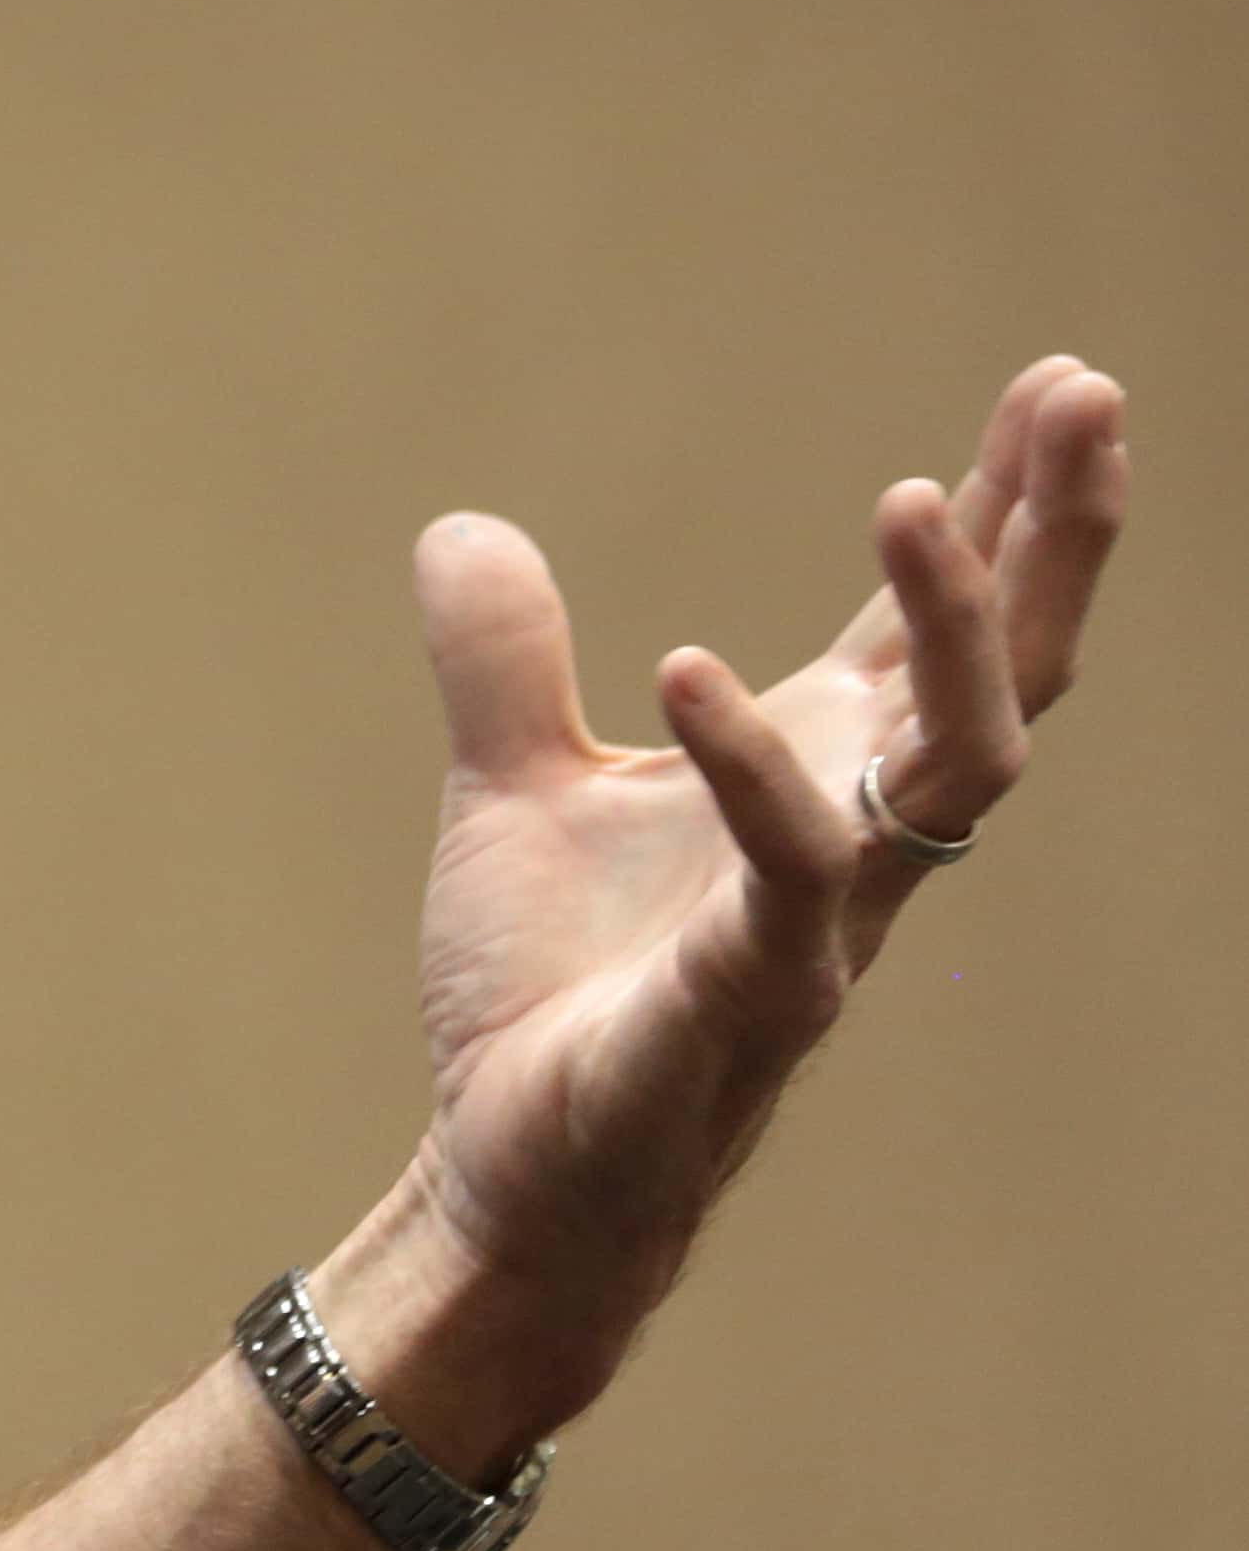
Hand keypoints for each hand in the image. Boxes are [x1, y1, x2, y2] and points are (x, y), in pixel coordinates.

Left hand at [400, 357, 1127, 1373]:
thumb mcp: (514, 787)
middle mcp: (854, 837)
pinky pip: (786, 868)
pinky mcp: (752, 993)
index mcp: (817, 775)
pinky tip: (690, 671)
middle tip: (1087, 391)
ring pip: (957, 761)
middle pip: (1006, 667)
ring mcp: (823, 917)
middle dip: (1054, 535)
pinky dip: (743, 765)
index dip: (1006, 510)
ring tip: (913, 492)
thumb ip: (504, 662)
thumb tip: (463, 526)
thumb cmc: (551, 989)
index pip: (939, 625)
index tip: (1061, 385)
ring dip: (953, 625)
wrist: (507, 1166)